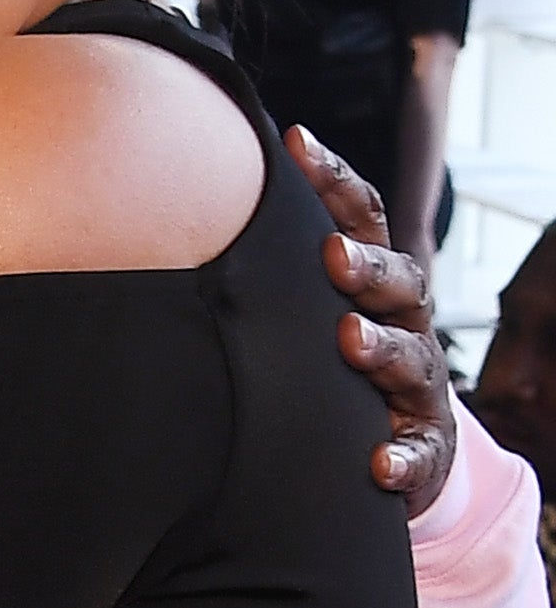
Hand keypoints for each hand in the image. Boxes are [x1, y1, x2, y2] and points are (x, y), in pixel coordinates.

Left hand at [285, 126, 454, 516]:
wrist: (377, 452)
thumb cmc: (323, 367)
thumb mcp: (300, 311)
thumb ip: (265, 265)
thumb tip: (183, 207)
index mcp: (372, 284)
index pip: (360, 220)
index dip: (333, 180)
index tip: (296, 142)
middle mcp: (402, 324)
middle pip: (399, 281)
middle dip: (368, 266)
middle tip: (334, 255)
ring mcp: (417, 387)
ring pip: (412, 359)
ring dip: (382, 348)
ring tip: (351, 340)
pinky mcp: (425, 449)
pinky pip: (421, 454)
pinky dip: (404, 459)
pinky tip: (379, 464)